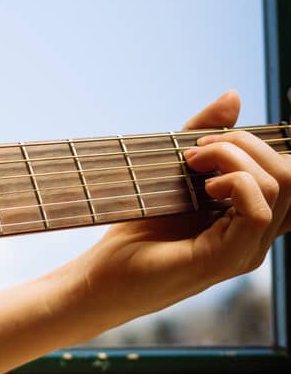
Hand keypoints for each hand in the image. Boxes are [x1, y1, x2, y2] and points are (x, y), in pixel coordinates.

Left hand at [80, 90, 290, 330]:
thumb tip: (234, 96)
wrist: (101, 277)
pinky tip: (202, 186)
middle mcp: (258, 236)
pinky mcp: (227, 258)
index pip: (289, 177)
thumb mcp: (172, 170)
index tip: (210, 140)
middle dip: (246, 142)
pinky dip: (233, 181)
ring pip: (280, 183)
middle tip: (197, 149)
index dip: (265, 147)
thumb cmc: (136, 227)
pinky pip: (258, 209)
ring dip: (234, 155)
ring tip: (193, 162)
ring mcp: (246, 249)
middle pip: (290, 173)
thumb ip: (204, 135)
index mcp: (250, 217)